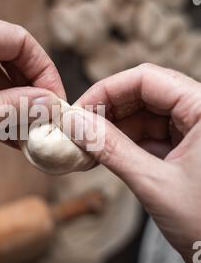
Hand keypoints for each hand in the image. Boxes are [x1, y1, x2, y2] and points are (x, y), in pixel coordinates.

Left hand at [0, 12, 64, 167]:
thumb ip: (12, 109)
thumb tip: (49, 104)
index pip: (18, 41)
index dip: (44, 70)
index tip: (55, 101)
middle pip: (3, 53)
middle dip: (26, 88)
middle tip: (42, 120)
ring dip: (7, 99)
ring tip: (24, 132)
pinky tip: (0, 129)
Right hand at [71, 64, 200, 262]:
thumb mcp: (154, 183)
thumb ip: (111, 149)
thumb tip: (73, 123)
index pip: (148, 79)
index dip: (107, 90)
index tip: (77, 110)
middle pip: (145, 93)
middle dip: (108, 110)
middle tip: (77, 130)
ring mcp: (194, 130)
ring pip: (145, 114)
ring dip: (113, 128)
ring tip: (86, 146)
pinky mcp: (186, 146)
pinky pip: (150, 134)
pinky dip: (125, 143)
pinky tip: (104, 154)